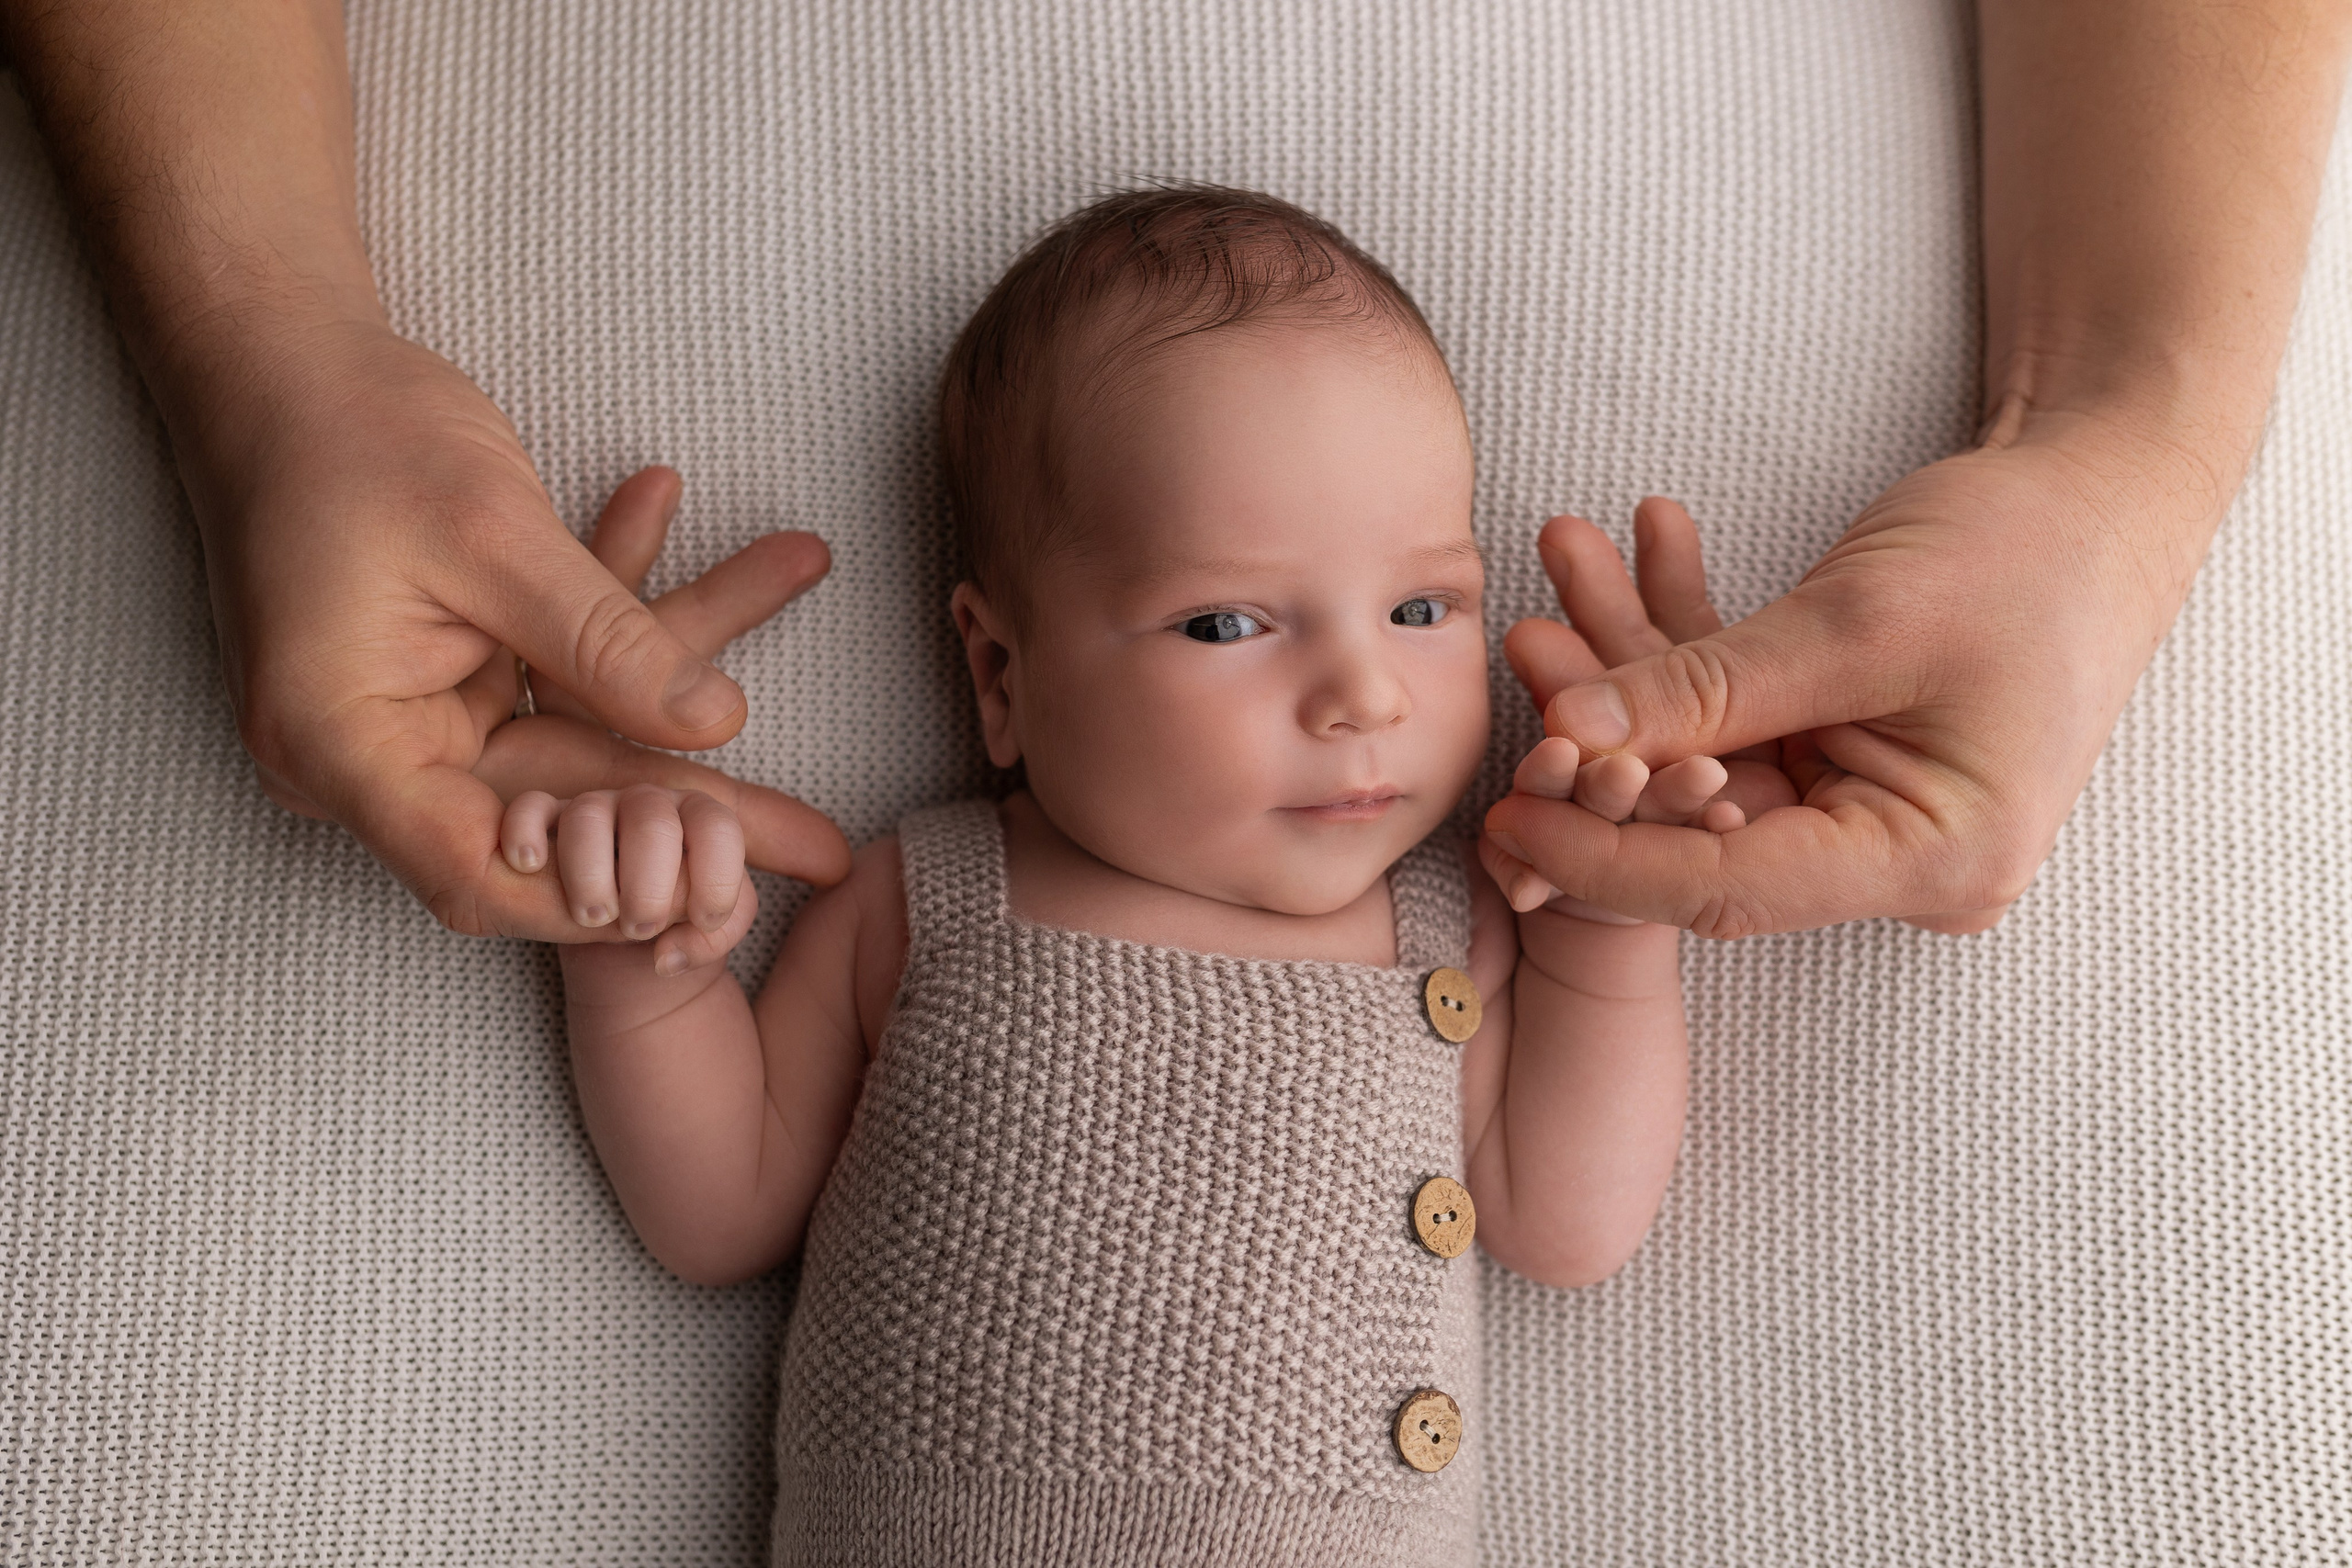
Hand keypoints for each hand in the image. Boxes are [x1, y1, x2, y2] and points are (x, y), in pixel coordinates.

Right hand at [185, 322, 847, 937]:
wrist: (280, 356)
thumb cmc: (349, 430)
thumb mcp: (492, 535)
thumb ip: (607, 642)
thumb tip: (720, 725)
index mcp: (342, 745)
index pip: (479, 875)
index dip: (602, 893)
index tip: (719, 895)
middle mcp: (369, 755)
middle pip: (553, 820)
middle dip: (694, 814)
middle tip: (819, 840)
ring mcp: (411, 718)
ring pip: (578, 742)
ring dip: (690, 695)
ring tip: (816, 666)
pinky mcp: (451, 677)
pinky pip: (563, 681)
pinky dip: (643, 634)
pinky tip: (761, 564)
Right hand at [500, 785, 758, 975]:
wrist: (629, 925)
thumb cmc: (677, 917)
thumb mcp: (710, 929)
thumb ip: (710, 939)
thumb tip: (664, 958)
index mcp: (699, 819)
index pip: (718, 828)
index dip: (716, 880)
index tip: (702, 921)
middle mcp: (650, 804)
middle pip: (652, 823)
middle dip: (648, 888)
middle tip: (640, 930)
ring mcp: (597, 806)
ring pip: (588, 816)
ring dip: (589, 874)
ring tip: (594, 918)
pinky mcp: (548, 819)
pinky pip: (530, 808)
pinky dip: (525, 833)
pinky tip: (530, 867)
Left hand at [1484, 418, 2226, 936]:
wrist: (2108, 486)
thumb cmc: (2029, 550)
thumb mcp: (1861, 620)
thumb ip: (1711, 689)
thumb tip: (1568, 735)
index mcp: (1932, 862)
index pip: (1730, 888)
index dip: (1606, 857)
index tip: (1504, 820)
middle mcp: (1895, 857)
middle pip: (1704, 827)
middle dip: (1605, 741)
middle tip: (1518, 664)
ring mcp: (1866, 807)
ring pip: (1704, 761)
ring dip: (1627, 672)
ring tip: (1554, 581)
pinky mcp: (1841, 751)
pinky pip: (1734, 715)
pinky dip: (1677, 645)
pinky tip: (1617, 555)